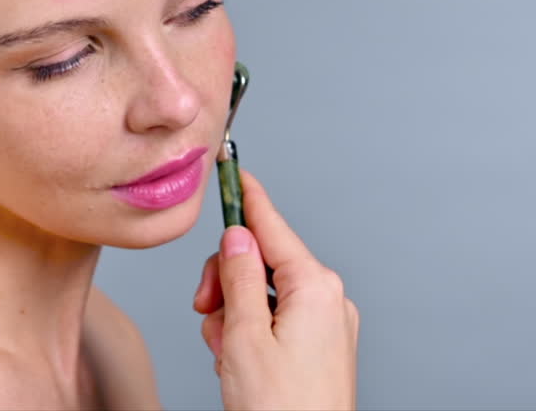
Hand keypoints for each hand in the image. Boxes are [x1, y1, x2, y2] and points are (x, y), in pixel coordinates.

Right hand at [193, 169, 358, 409]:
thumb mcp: (245, 337)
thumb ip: (238, 280)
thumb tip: (236, 239)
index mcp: (315, 287)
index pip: (273, 227)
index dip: (248, 199)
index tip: (234, 170)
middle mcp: (329, 300)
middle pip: (264, 263)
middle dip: (227, 284)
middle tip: (206, 312)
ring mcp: (328, 326)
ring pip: (264, 297)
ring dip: (234, 318)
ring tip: (228, 356)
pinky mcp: (322, 350)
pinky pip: (276, 323)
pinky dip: (250, 335)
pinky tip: (239, 365)